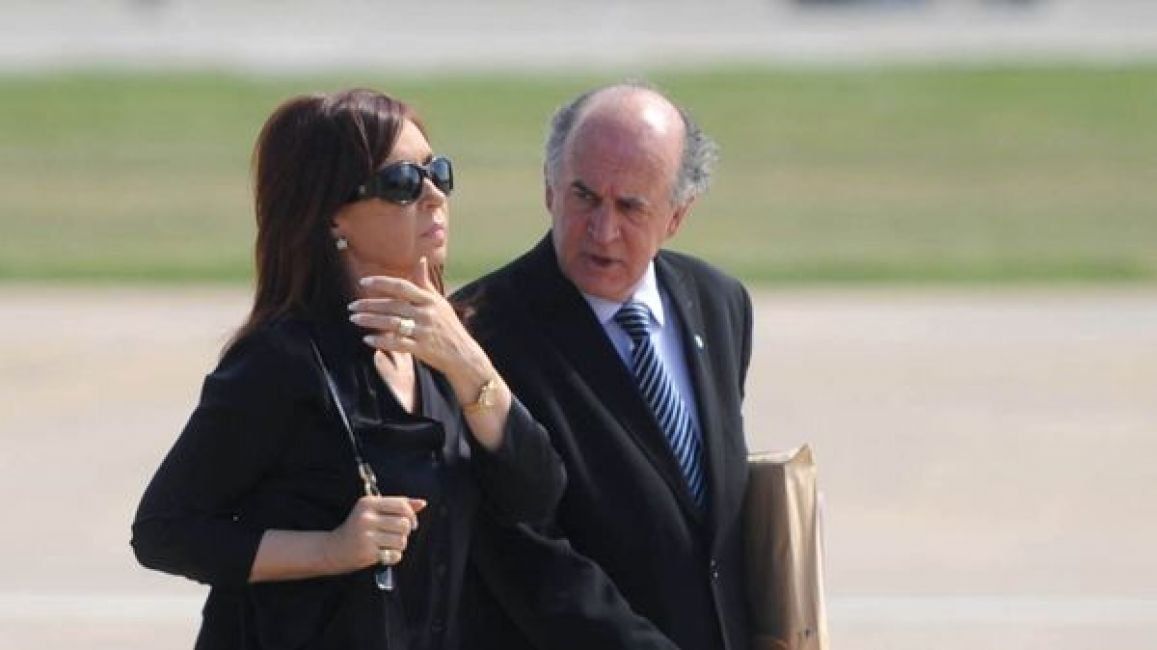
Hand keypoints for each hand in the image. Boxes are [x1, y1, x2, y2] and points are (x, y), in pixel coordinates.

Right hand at [323, 496, 425, 573]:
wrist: (332, 550)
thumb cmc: (357, 529)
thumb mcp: (374, 512)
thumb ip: (398, 506)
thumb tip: (423, 503)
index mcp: (368, 503)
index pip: (401, 505)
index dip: (412, 516)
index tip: (412, 524)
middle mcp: (366, 517)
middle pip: (404, 524)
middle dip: (405, 532)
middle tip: (395, 536)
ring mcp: (366, 535)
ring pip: (402, 540)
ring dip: (399, 545)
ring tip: (387, 545)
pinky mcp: (367, 552)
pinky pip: (394, 555)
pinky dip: (393, 557)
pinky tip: (382, 554)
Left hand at [348, 257, 491, 383]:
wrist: (463, 354)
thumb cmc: (449, 326)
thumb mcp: (440, 302)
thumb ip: (425, 283)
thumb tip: (420, 260)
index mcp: (429, 300)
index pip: (403, 286)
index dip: (382, 283)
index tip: (363, 282)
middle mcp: (426, 314)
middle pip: (393, 305)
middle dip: (370, 304)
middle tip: (352, 306)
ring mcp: (424, 331)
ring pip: (392, 323)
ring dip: (371, 320)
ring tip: (354, 319)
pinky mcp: (422, 348)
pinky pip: (398, 344)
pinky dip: (381, 341)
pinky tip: (367, 339)